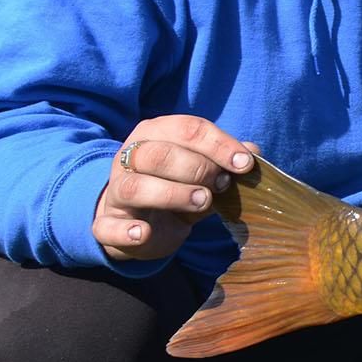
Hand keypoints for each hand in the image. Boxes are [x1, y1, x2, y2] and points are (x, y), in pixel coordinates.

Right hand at [96, 116, 254, 261]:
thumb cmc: (177, 187)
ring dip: (172, 194)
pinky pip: (108, 227)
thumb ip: (226, 162)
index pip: (187, 129)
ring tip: (202, 202)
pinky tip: (143, 233)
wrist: (140, 223)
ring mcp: (116, 190)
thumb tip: (254, 152)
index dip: (219, 145)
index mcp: (156, 133)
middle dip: (197, 168)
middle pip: (159, 154)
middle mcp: (130, 157)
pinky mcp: (106, 223)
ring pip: (136, 186)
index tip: (244, 164)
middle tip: (221, 186)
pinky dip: (125, 231)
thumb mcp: (205, 172)